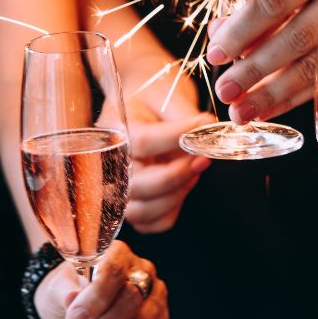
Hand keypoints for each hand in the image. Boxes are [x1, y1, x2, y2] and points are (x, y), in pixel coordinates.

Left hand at [35, 241, 167, 318]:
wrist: (79, 310)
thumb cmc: (68, 291)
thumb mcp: (59, 288)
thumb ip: (65, 291)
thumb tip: (72, 299)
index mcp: (118, 253)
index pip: (114, 271)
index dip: (96, 297)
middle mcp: (142, 271)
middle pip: (131, 298)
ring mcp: (154, 297)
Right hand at [126, 98, 212, 233]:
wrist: (144, 103)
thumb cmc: (155, 98)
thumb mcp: (166, 95)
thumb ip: (185, 115)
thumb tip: (207, 128)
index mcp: (114, 129)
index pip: (141, 142)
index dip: (175, 138)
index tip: (202, 125)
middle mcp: (110, 162)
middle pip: (138, 184)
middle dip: (178, 174)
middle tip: (204, 157)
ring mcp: (118, 188)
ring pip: (143, 211)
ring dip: (176, 195)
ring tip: (194, 171)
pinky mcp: (133, 204)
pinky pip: (150, 223)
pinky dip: (171, 211)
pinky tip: (184, 186)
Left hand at [206, 0, 317, 123]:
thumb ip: (250, 10)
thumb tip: (218, 36)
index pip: (274, 0)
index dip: (241, 31)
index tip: (215, 54)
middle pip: (295, 37)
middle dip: (254, 69)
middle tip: (225, 91)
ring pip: (311, 66)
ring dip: (271, 93)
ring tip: (240, 111)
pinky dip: (290, 99)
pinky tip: (265, 110)